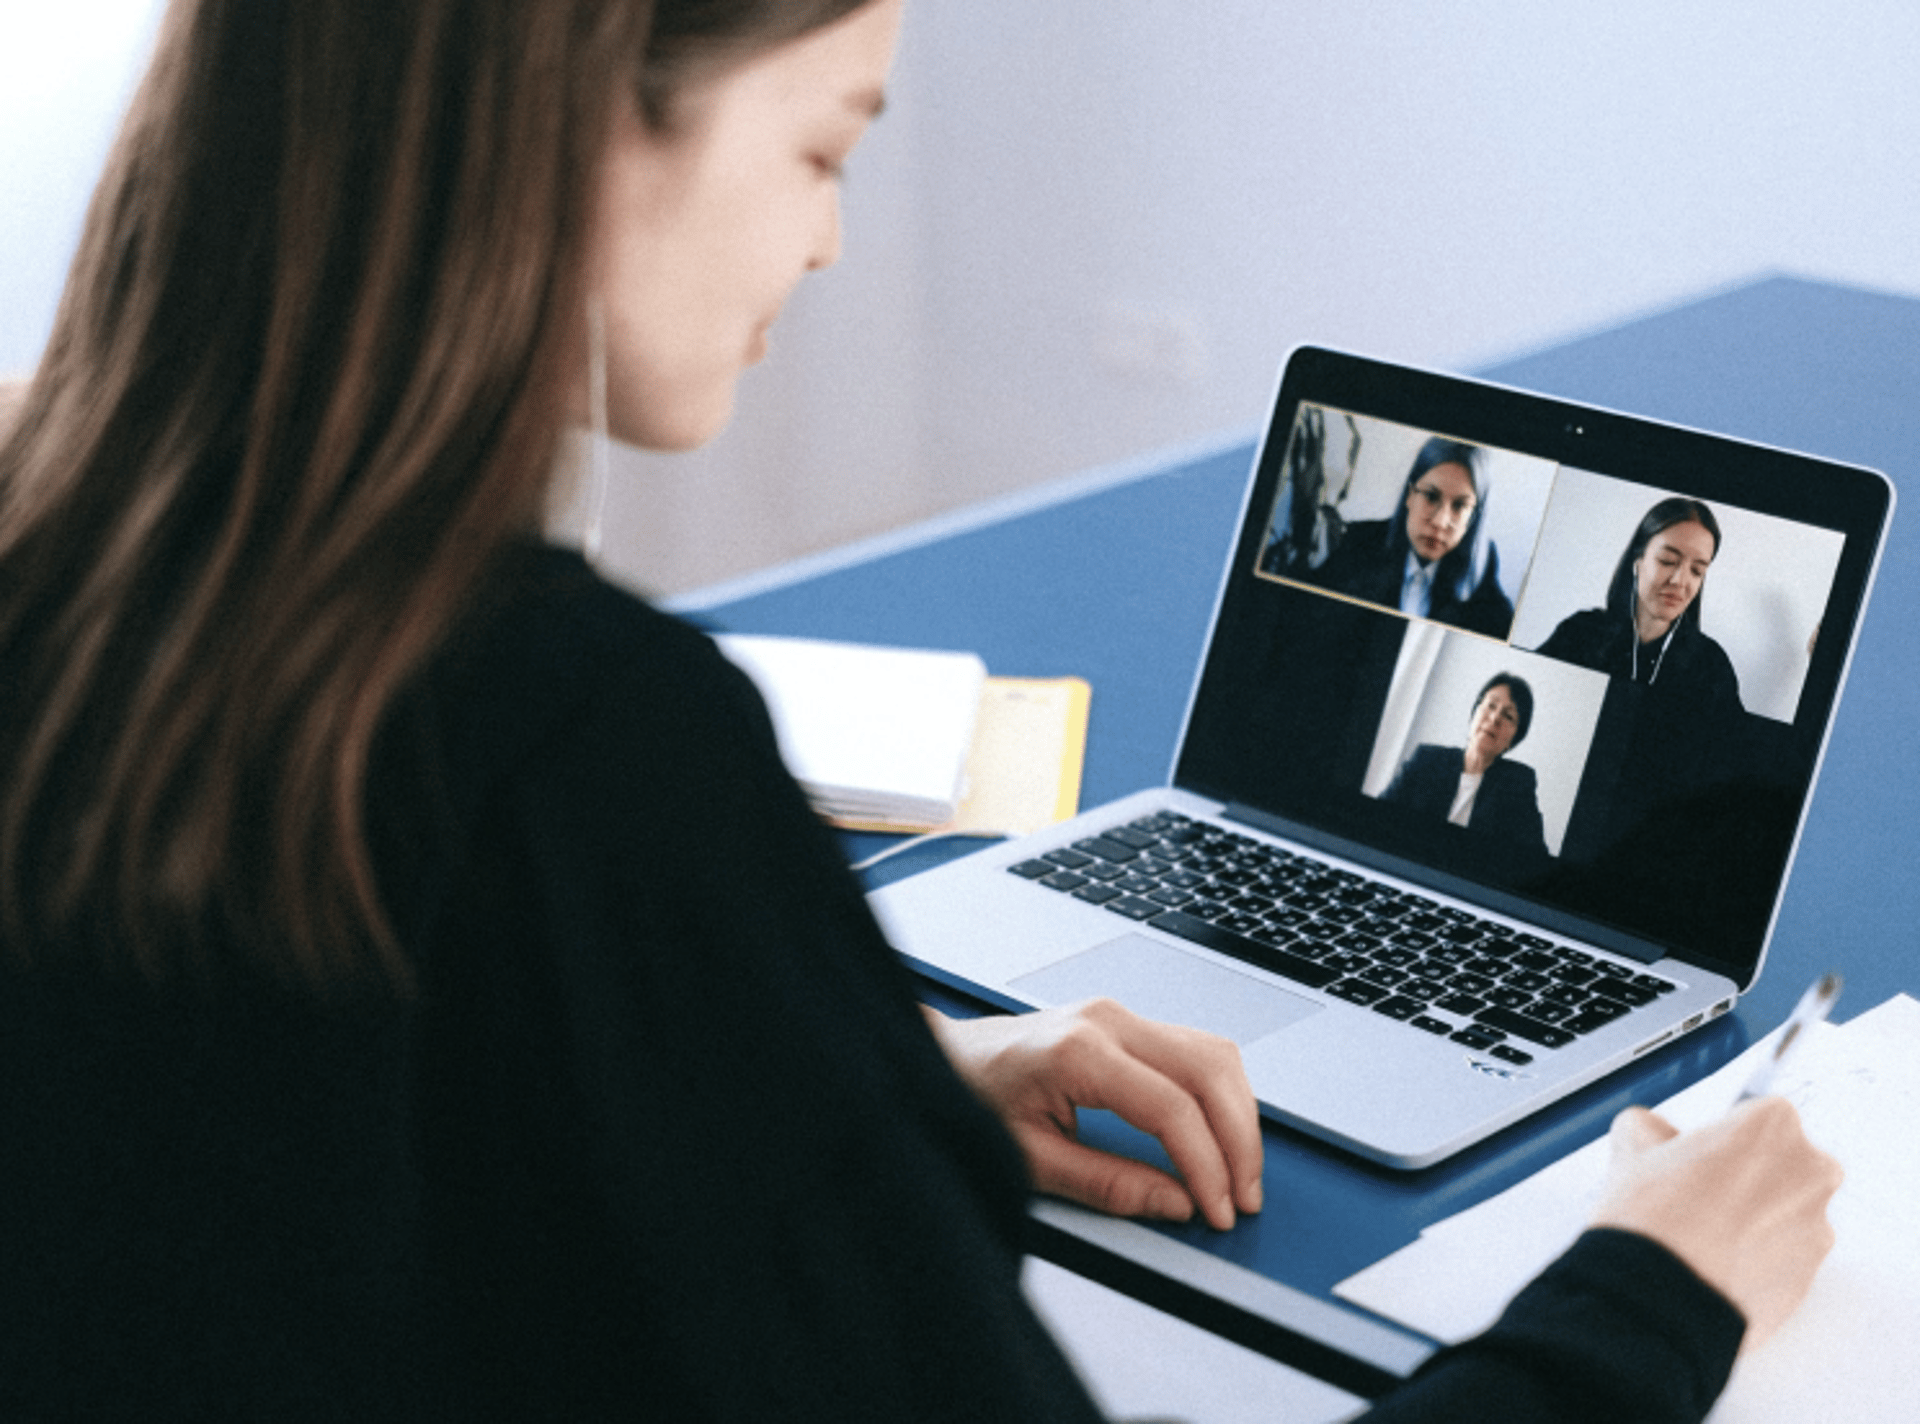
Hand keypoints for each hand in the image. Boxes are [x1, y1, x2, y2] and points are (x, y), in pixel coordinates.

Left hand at [924, 999, 1262, 1230]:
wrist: (945, 1058)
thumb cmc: (973, 1099)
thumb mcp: (1031, 1159)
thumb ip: (1108, 1184)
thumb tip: (1175, 1204)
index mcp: (1079, 1051)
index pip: (1172, 1108)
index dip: (1206, 1165)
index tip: (1218, 1208)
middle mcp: (1107, 1021)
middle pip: (1208, 1072)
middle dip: (1238, 1142)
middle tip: (1243, 1198)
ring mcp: (1119, 1014)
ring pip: (1214, 1054)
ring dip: (1238, 1115)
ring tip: (1239, 1174)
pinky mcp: (1125, 1022)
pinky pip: (1196, 1049)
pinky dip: (1220, 1094)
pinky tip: (1221, 1133)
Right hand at [1590, 1097, 1841, 1349]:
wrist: (1659, 1297)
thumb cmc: (1653, 1218)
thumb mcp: (1633, 1143)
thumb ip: (1653, 1126)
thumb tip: (1656, 1135)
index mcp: (1774, 1124)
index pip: (1756, 1115)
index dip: (1722, 1136)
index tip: (1701, 1154)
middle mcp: (1810, 1171)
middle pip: (1782, 1163)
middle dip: (1749, 1175)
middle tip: (1701, 1193)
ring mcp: (1816, 1228)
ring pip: (1784, 1213)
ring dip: (1754, 1220)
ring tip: (1703, 1237)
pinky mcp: (1810, 1278)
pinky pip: (1784, 1259)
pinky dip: (1757, 1260)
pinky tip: (1714, 1264)